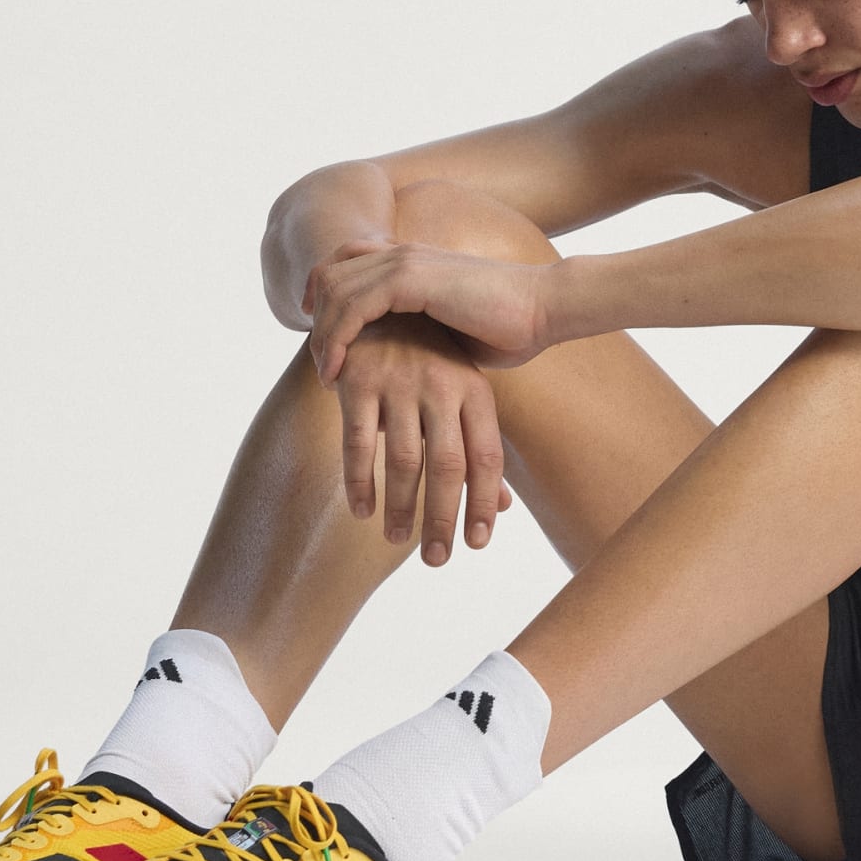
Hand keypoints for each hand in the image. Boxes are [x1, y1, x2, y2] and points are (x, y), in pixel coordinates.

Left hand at [302, 238, 553, 386]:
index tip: (321, 337)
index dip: (325, 292)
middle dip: (318, 319)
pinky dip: (337, 340)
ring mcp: (405, 261)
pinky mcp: (410, 279)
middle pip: (332, 273)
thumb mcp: (452, 332)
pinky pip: (353, 306)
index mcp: (413, 259)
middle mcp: (403, 253)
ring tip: (327, 376)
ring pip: (336, 290)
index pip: (347, 260)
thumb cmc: (509, 329)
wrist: (543, 310)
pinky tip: (337, 372)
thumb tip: (401, 368)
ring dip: (323, 336)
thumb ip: (421, 336)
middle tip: (322, 363)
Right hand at [316, 310, 515, 564]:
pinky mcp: (359, 381)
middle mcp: (442, 385)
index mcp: (475, 390)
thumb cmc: (430, 360)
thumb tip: (502, 508)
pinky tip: (362, 509)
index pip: (486, 458)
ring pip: (403, 461)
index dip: (483, 503)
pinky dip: (359, 481)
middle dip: (444, 518)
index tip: (477, 544)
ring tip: (397, 539)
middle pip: (448, 466)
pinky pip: (358, 443)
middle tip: (439, 560)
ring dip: (401, 507)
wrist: (383, 301)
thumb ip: (478, 447)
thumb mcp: (464, 393)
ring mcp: (399, 382)